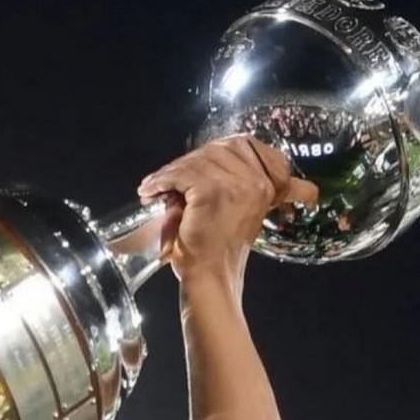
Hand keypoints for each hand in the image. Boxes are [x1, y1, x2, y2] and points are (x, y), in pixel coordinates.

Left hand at [136, 135, 317, 291]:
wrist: (211, 275)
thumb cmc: (220, 248)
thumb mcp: (240, 209)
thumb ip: (237, 183)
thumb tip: (208, 158)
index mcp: (268, 184)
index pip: (246, 145)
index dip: (218, 150)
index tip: (196, 163)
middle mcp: (258, 181)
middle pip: (219, 149)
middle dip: (190, 160)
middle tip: (169, 175)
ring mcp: (238, 185)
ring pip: (198, 161)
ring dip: (171, 171)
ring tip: (155, 185)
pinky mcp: (213, 191)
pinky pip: (182, 174)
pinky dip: (161, 180)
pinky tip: (150, 190)